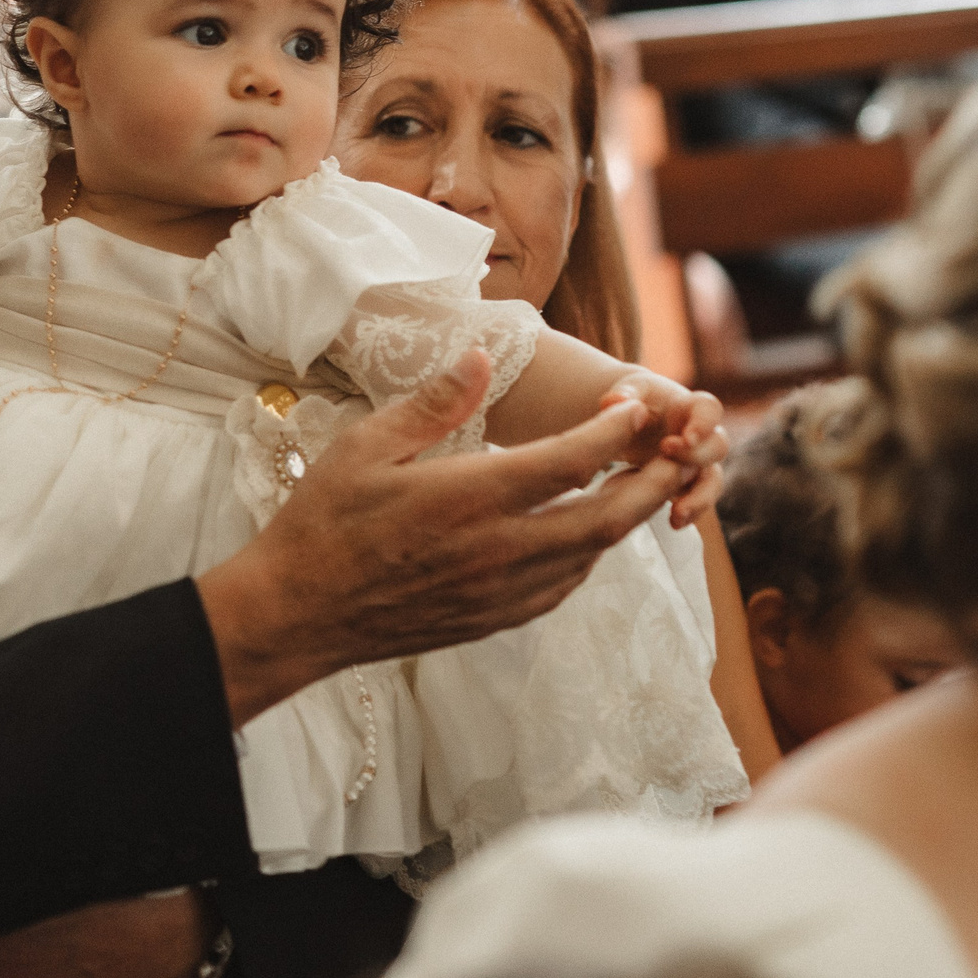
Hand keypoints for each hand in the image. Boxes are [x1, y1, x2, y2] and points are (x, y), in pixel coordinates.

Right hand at [197, 351, 688, 726]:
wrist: (298, 613)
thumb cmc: (324, 521)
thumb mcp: (366, 446)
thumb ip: (434, 403)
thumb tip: (481, 357)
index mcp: (469, 497)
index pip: (571, 460)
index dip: (616, 430)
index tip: (635, 405)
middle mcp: (497, 549)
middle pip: (607, 517)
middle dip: (654, 481)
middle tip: (678, 450)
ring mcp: (500, 592)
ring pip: (592, 556)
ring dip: (625, 520)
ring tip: (641, 485)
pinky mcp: (493, 620)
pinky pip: (563, 587)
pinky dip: (589, 555)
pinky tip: (584, 534)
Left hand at [597, 369, 727, 529]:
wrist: (634, 418)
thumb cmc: (636, 399)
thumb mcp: (628, 391)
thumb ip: (623, 394)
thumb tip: (613, 401)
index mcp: (690, 406)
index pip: (710, 410)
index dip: (704, 424)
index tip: (687, 437)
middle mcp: (703, 435)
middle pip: (717, 446)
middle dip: (697, 456)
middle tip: (667, 456)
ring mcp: (698, 461)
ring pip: (713, 480)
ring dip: (700, 497)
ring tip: (678, 514)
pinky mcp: (689, 484)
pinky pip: (699, 500)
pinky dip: (690, 512)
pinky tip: (674, 523)